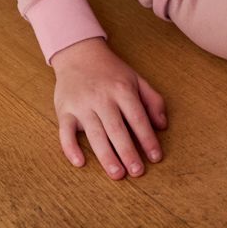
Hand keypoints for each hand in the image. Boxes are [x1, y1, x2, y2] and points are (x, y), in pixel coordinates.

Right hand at [50, 37, 166, 178]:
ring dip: (106, 156)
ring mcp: (81, 105)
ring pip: (95, 134)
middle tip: (137, 172)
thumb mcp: (136, 79)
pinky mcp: (64, 110)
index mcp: (122, 90)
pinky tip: (80, 163)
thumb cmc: (111, 71)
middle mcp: (102, 98)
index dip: (148, 139)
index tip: (156, 157)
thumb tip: (162, 125)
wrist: (79, 53)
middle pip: (117, 130)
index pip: (138, 118)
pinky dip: (70, 148)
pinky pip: (65, 132)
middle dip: (128, 153)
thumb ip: (152, 100)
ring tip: (117, 174)